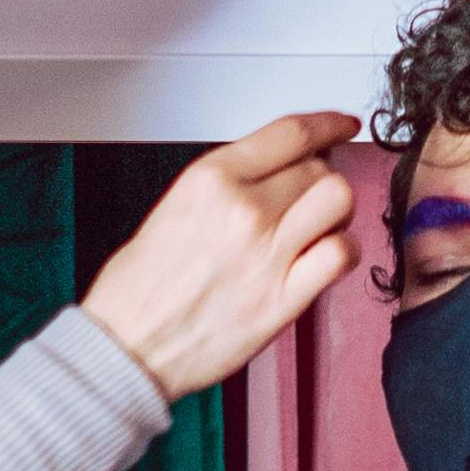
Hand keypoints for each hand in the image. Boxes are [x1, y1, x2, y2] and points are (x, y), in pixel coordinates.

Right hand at [81, 117, 364, 404]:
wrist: (126, 345)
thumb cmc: (139, 287)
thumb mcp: (174, 206)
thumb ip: (226, 184)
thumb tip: (272, 175)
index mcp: (211, 179)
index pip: (292, 133)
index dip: (327, 125)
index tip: (341, 125)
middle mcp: (243, 210)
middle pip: (317, 168)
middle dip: (319, 178)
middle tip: (308, 197)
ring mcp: (266, 254)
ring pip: (338, 201)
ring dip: (336, 211)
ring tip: (318, 227)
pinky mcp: (283, 299)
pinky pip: (340, 253)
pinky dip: (343, 250)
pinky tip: (326, 257)